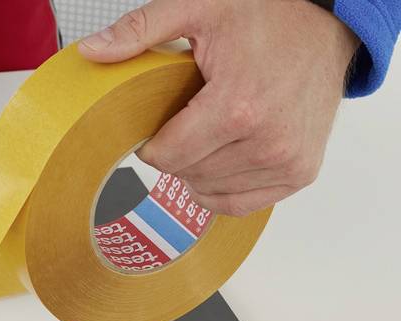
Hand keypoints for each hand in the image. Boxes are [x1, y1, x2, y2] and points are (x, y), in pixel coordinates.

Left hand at [78, 0, 359, 215]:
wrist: (325, 26)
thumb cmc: (268, 17)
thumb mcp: (198, 7)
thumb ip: (141, 30)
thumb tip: (93, 50)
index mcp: (239, 107)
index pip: (166, 157)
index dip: (151, 142)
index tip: (158, 124)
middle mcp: (268, 141)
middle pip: (186, 174)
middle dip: (176, 150)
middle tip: (189, 118)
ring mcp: (288, 161)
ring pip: (208, 191)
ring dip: (198, 169)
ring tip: (210, 131)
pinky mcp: (300, 172)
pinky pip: (239, 204)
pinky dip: (221, 187)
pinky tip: (222, 157)